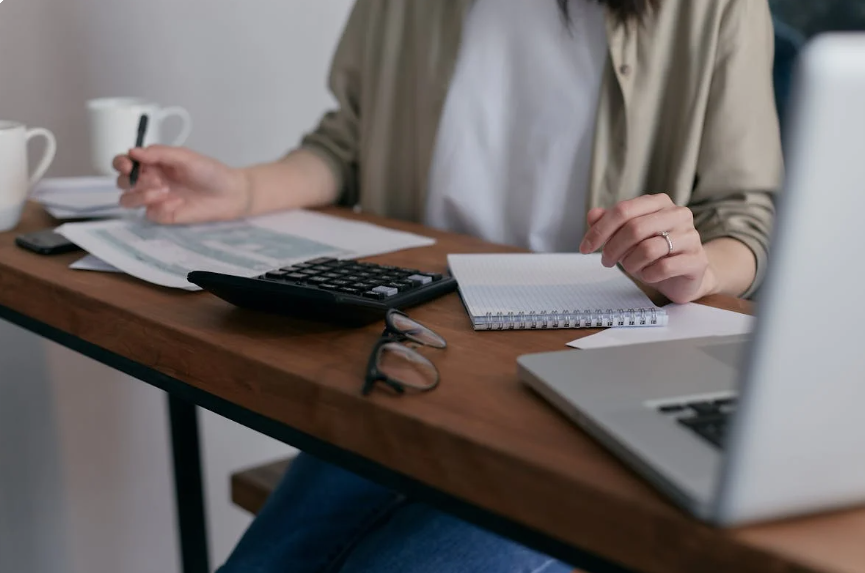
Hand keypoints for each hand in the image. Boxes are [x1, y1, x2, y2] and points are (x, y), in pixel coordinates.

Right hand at [114, 145, 250, 223]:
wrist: (230, 194)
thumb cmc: (210, 172)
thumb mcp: (185, 157)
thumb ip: (159, 153)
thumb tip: (133, 151)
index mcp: (152, 163)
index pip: (124, 162)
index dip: (120, 163)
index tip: (128, 165)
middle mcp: (149, 180)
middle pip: (121, 182)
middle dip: (131, 180)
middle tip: (156, 179)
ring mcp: (154, 199)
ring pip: (127, 200)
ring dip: (140, 195)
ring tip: (164, 190)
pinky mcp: (163, 215)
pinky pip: (150, 213)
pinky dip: (161, 207)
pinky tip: (178, 202)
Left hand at [579, 194, 718, 303]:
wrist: (684, 276)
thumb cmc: (654, 253)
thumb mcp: (627, 237)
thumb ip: (610, 224)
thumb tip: (593, 215)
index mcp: (659, 203)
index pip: (623, 210)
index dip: (600, 230)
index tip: (585, 247)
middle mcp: (678, 214)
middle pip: (634, 228)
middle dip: (613, 248)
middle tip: (606, 261)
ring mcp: (690, 236)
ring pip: (648, 249)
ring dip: (631, 263)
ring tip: (631, 268)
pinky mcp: (697, 260)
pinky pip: (663, 267)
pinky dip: (648, 274)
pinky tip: (648, 275)